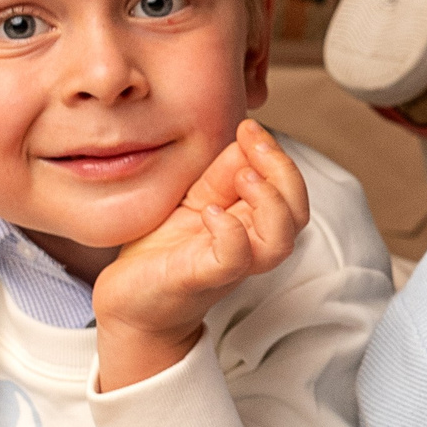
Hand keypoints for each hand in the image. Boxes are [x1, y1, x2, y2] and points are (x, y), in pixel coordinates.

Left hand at [92, 121, 309, 391]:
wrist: (128, 300)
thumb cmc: (162, 252)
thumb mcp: (193, 200)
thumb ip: (222, 173)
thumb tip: (246, 135)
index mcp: (250, 222)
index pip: (288, 187)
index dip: (276, 153)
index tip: (249, 126)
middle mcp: (249, 245)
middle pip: (298, 212)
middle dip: (284, 170)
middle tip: (253, 143)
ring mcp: (230, 264)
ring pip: (280, 240)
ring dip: (270, 201)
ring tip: (244, 178)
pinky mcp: (203, 278)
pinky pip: (234, 258)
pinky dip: (230, 231)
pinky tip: (210, 212)